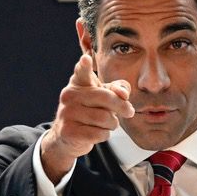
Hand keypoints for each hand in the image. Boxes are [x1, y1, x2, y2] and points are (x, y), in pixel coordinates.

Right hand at [41, 54, 134, 182]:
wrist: (67, 136)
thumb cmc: (90, 111)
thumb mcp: (104, 96)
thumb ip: (118, 89)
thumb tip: (124, 94)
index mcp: (78, 83)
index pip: (82, 72)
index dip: (85, 66)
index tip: (86, 58)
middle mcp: (69, 95)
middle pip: (105, 97)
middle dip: (121, 106)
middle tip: (129, 111)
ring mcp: (67, 113)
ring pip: (104, 118)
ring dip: (112, 123)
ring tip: (108, 123)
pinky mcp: (69, 131)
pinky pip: (98, 133)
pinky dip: (105, 134)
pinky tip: (98, 133)